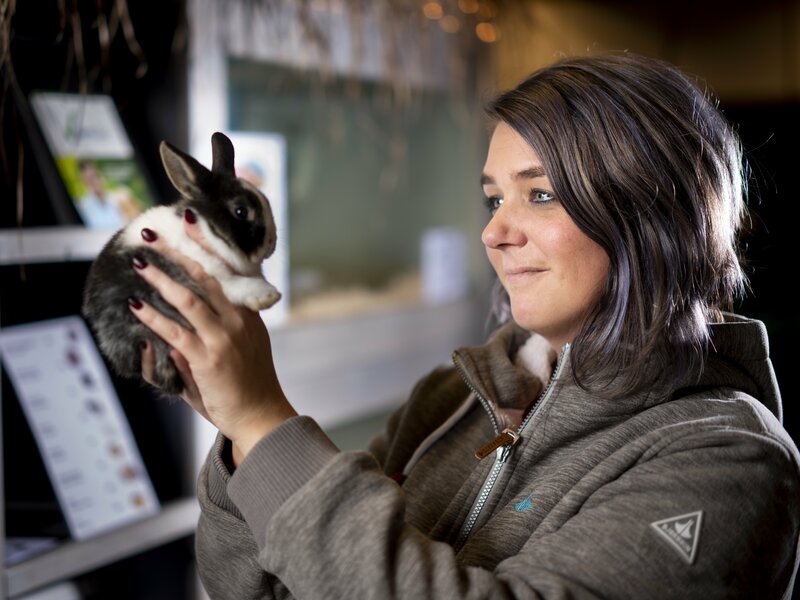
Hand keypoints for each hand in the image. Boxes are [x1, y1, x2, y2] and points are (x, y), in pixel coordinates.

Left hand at [132, 219, 296, 462]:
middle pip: (206, 276)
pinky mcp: (208, 358)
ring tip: (139, 263)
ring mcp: (224, 338)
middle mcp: (239, 321)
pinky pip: (175, 332)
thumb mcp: (235, 357)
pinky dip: (154, 317)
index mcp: (248, 316)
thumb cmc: (248, 389)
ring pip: (189, 298)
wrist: (262, 417)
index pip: (228, 271)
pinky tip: (136, 306)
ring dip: (160, 278)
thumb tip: (171, 340)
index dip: (208, 246)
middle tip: (156, 236)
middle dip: (179, 252)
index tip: (191, 224)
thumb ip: (207, 343)